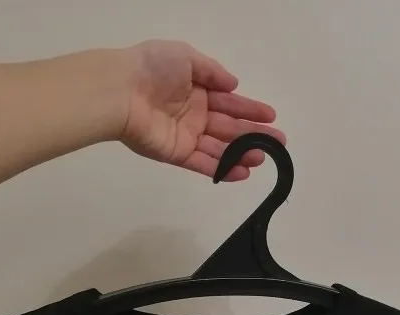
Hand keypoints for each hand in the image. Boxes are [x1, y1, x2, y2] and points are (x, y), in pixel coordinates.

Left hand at [114, 40, 285, 180]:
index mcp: (197, 90)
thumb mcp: (186, 56)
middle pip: (229, 127)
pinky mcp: (177, 154)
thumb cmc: (151, 68)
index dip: (251, 110)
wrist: (121, 91)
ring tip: (263, 158)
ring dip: (242, 154)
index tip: (271, 117)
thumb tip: (234, 85)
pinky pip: (203, 164)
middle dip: (254, 134)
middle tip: (278, 143)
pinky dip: (222, 169)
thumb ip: (212, 71)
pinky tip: (243, 173)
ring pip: (220, 147)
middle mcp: (194, 114)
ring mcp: (186, 136)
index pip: (230, 103)